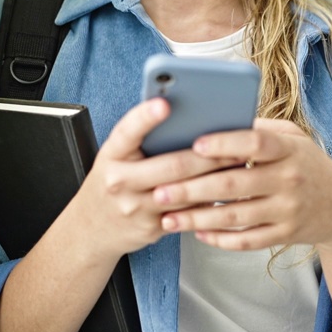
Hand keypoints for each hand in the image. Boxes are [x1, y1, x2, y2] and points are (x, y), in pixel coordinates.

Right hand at [69, 98, 241, 259]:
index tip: (164, 104)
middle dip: (207, 155)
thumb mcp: (116, 156)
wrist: (93, 227)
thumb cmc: (113, 181)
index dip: (145, 117)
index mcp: (111, 154)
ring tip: (239, 162)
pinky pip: (187, 213)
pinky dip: (209, 201)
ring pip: (185, 191)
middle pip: (171, 165)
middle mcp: (120, 181)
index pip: (127, 131)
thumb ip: (141, 139)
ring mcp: (136, 207)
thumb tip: (184, 116)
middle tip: (234, 143)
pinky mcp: (152, 227)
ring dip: (215, 177)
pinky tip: (228, 190)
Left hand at [152, 118, 331, 251]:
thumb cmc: (307, 165)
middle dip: (192, 188)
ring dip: (197, 218)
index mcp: (289, 150)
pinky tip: (197, 233)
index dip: (225, 143)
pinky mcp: (285, 235)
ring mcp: (287, 210)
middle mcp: (289, 180)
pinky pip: (246, 240)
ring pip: (235, 216)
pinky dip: (220, 239)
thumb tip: (218, 120)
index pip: (255, 143)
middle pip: (234, 184)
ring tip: (168, 218)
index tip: (194, 145)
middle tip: (159, 190)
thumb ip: (261, 130)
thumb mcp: (294, 139)